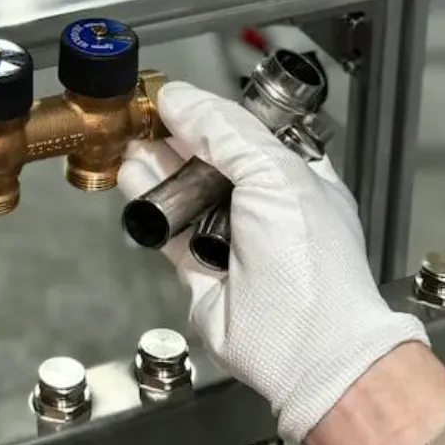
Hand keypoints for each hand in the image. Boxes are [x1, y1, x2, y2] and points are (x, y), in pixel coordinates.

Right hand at [117, 81, 426, 442]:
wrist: (304, 347)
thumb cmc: (312, 265)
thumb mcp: (274, 174)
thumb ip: (224, 131)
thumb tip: (180, 99)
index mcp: (294, 174)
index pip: (244, 129)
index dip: (208, 111)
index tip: (174, 97)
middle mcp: (262, 202)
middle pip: (206, 155)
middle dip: (174, 135)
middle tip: (143, 116)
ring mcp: (229, 234)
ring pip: (182, 188)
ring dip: (155, 164)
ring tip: (132, 142)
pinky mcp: (199, 265)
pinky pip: (166, 225)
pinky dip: (148, 202)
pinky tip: (133, 178)